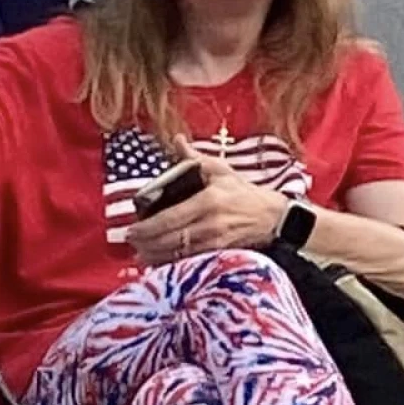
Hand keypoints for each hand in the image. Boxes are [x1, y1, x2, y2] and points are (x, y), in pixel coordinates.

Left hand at [124, 136, 288, 264]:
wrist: (272, 217)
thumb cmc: (244, 193)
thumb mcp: (221, 171)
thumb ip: (194, 158)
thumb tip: (177, 140)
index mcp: (208, 201)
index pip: (170, 218)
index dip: (147, 227)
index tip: (131, 230)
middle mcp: (210, 224)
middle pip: (169, 239)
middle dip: (146, 243)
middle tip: (131, 241)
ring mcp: (215, 242)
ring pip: (177, 254)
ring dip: (155, 256)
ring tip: (140, 254)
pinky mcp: (219, 254)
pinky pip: (190, 261)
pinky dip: (171, 263)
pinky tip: (159, 262)